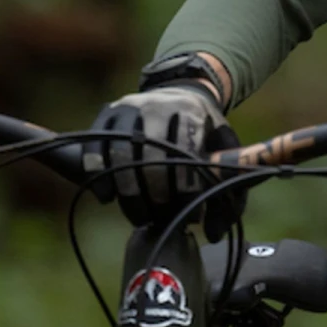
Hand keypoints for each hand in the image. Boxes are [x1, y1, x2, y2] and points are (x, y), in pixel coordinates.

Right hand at [83, 81, 231, 220]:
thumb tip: (214, 233)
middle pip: (151, 152)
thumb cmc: (204, 131)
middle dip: (157, 193)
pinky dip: (98, 174)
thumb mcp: (226, 149)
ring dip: (129, 191)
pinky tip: (108, 197)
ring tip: (140, 216)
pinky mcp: (107, 114)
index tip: (191, 214)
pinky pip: (96, 146)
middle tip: (162, 218)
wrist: (181, 92)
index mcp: (190, 109)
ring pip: (121, 152)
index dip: (186, 186)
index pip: (185, 148)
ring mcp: (129, 107)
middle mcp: (157, 105)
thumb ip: (231, 188)